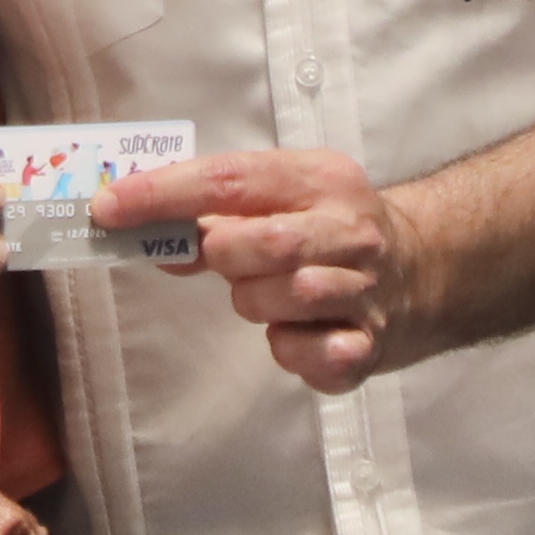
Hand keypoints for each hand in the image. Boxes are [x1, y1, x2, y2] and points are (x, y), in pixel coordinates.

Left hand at [106, 146, 438, 392]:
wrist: (425, 270)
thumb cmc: (327, 231)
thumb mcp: (283, 199)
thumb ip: (214, 213)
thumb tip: (141, 230)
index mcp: (320, 179)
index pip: (229, 178)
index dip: (163, 194)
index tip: (108, 207)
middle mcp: (348, 230)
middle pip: (259, 242)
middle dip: (225, 256)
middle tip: (228, 261)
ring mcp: (364, 290)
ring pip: (282, 298)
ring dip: (257, 303)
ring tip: (272, 296)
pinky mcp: (367, 346)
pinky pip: (307, 356)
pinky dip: (290, 350)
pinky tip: (299, 334)